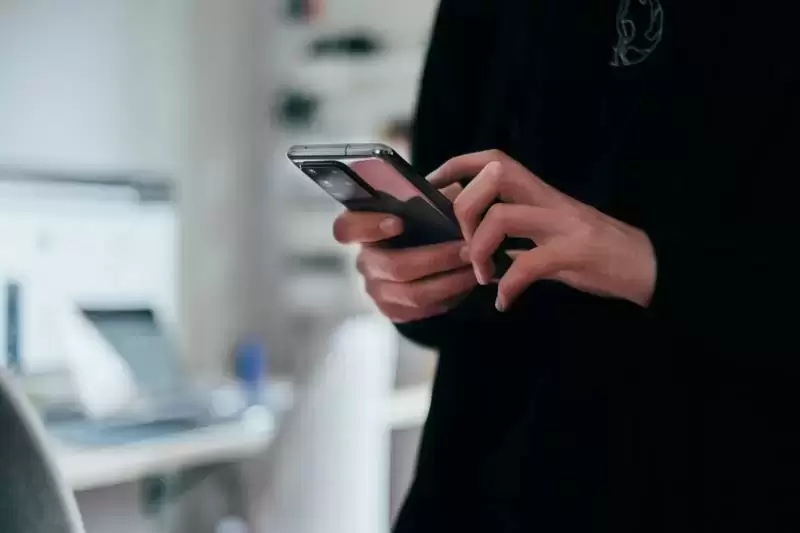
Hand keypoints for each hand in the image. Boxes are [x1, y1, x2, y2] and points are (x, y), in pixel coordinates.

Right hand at [333, 185, 476, 322]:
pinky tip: (467, 282)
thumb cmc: (421, 225)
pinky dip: (449, 296)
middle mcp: (365, 261)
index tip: (398, 222)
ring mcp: (376, 289)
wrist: (421, 262)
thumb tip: (452, 194)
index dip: (369, 227)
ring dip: (449, 281)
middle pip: (393, 266)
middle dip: (436, 258)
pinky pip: (422, 310)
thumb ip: (431, 199)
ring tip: (474, 267)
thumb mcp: (423, 207)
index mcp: (363, 230)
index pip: (346, 228)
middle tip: (467, 249)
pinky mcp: (392, 310)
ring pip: (412, 293)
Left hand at [430, 150, 656, 310]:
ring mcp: (564, 224)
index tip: (432, 187)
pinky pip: (530, 264)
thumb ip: (516, 238)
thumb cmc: (595, 254)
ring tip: (483, 276)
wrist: (648, 267)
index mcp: (540, 194)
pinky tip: (505, 302)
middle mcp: (549, 201)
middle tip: (463, 245)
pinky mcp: (576, 252)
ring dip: (481, 249)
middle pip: (493, 176)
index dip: (456, 166)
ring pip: (503, 217)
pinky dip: (509, 286)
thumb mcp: (550, 239)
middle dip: (464, 208)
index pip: (494, 160)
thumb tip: (473, 247)